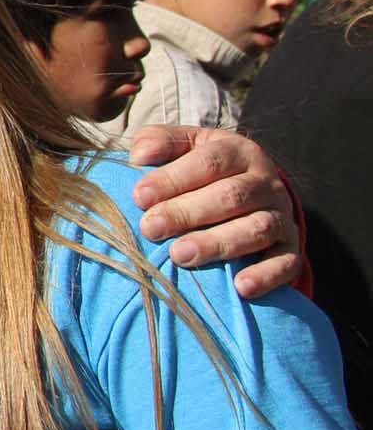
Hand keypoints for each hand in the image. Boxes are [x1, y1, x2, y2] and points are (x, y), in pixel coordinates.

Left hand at [128, 126, 301, 298]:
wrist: (249, 192)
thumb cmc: (200, 169)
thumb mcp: (182, 146)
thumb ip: (159, 142)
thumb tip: (140, 155)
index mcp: (239, 152)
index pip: (210, 161)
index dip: (174, 178)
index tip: (140, 196)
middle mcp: (266, 183)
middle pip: (232, 196)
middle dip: (188, 212)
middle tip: (151, 228)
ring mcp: (281, 216)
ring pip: (257, 229)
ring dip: (218, 244)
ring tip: (180, 255)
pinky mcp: (290, 248)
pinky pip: (286, 262)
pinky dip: (265, 275)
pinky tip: (240, 287)